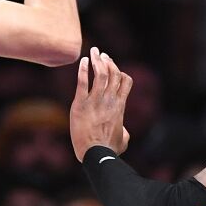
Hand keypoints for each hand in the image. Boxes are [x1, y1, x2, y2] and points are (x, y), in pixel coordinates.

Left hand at [70, 47, 132, 161]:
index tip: (112, 66)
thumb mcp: (124, 139)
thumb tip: (124, 130)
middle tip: (101, 54)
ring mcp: (95, 101)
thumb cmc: (110, 149)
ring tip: (93, 51)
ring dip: (97, 61)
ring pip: (99, 74)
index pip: (125, 81)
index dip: (120, 71)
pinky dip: (83, 70)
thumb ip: (125, 130)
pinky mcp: (80, 104)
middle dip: (108, 61)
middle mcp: (109, 100)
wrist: (96, 154)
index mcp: (120, 106)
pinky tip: (83, 61)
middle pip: (113, 74)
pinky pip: (82, 83)